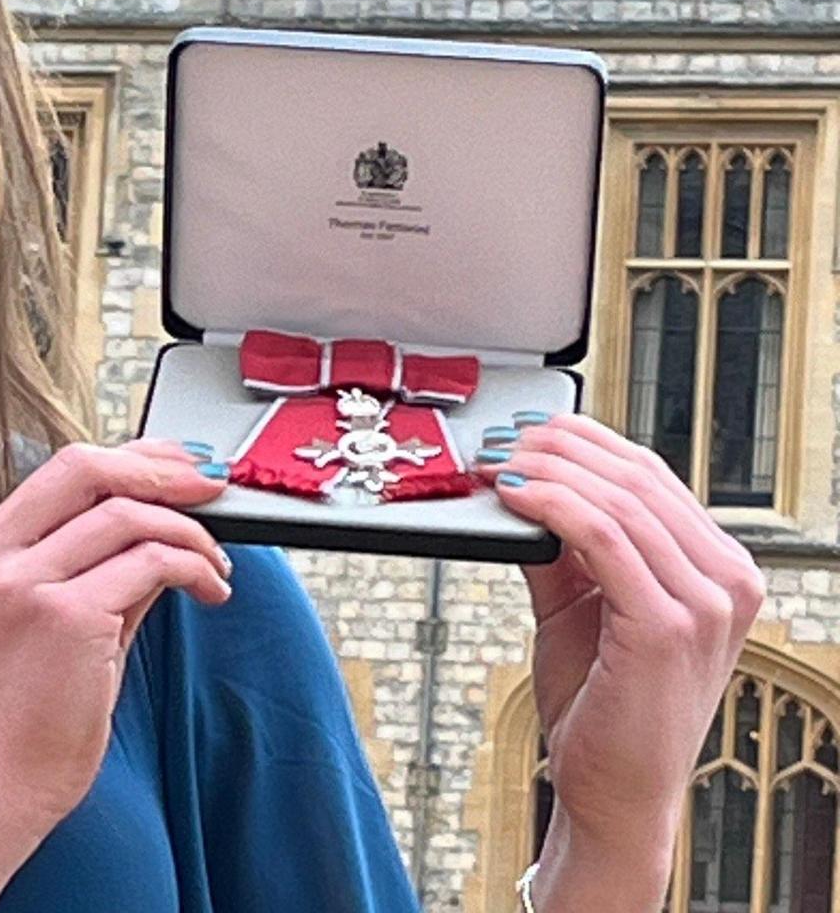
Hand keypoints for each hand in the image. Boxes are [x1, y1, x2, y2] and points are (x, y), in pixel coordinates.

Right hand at [0, 440, 233, 838]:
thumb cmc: (15, 714)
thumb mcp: (45, 621)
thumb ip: (95, 566)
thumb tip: (160, 526)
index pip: (60, 471)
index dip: (130, 459)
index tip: (175, 464)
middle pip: (85, 467)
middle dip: (161, 471)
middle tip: (209, 489)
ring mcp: (21, 582)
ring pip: (126, 515)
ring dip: (189, 533)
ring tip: (216, 563)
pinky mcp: (64, 616)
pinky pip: (149, 564)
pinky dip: (193, 568)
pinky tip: (211, 590)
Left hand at [486, 413, 763, 903]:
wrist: (613, 790)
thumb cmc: (602, 705)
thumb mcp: (581, 607)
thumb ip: (564, 549)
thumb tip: (522, 484)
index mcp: (720, 570)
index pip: (652, 476)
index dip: (583, 442)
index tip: (524, 431)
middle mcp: (728, 582)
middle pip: (636, 478)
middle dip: (557, 448)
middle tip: (496, 442)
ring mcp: (705, 605)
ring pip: (618, 501)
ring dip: (544, 471)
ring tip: (492, 467)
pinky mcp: (666, 628)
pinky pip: (602, 538)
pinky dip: (550, 506)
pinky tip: (513, 498)